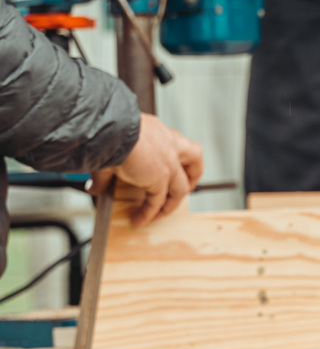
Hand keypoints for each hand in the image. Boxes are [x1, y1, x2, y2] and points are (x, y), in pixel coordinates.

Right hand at [89, 113, 203, 226]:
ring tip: (159, 214)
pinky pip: (158, 201)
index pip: (176, 143)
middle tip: (186, 187)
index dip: (177, 157)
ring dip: (170, 204)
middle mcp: (169, 143)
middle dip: (193, 175)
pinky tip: (139, 219)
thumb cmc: (110, 130)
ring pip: (181, 188)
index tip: (172, 165)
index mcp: (158, 131)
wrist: (110, 129)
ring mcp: (168, 162)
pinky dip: (149, 213)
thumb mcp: (111, 148)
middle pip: (195, 158)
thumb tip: (94, 187)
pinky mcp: (161, 177)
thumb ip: (107, 170)